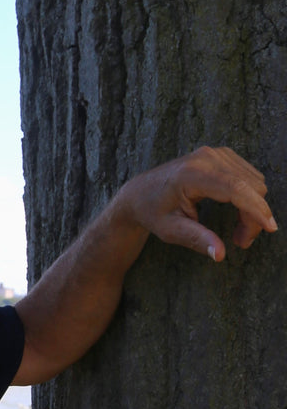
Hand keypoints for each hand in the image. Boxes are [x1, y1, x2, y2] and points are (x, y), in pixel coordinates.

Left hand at [119, 146, 276, 260]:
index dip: (256, 208)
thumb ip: (196, 239)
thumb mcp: (170, 230)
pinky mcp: (221, 155)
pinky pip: (249, 177)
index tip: (270, 228)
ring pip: (254, 182)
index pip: (235, 189)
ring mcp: (215, 153)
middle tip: (241, 242)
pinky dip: (250, 197)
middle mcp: (206, 158)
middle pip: (250, 187)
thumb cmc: (152, 212)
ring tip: (238, 232)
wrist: (139, 192)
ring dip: (253, 209)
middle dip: (254, 217)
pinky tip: (238, 213)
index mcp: (191, 174)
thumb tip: (220, 255)